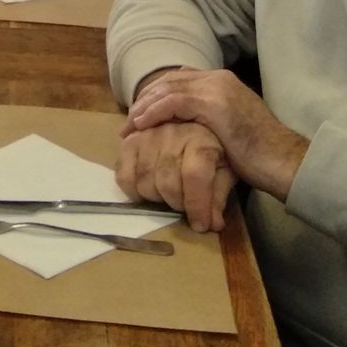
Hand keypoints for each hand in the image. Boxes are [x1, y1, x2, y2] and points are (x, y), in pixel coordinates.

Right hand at [116, 118, 234, 232]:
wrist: (190, 121)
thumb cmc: (211, 150)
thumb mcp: (224, 170)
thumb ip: (219, 196)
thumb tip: (213, 224)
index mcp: (201, 140)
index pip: (194, 176)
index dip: (197, 205)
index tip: (201, 226)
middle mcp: (172, 134)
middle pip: (167, 183)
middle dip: (177, 205)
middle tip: (184, 207)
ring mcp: (147, 135)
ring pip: (144, 182)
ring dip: (157, 199)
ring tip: (168, 197)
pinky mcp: (129, 142)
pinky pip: (123, 175)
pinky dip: (132, 191)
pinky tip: (147, 192)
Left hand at [124, 69, 308, 205]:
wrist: (284, 161)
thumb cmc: (260, 154)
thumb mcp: (228, 129)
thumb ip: (208, 120)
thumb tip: (185, 130)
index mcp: (223, 82)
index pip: (179, 78)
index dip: (157, 94)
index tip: (140, 114)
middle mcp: (219, 78)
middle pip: (170, 80)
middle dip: (146, 99)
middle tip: (129, 121)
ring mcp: (217, 88)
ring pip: (167, 88)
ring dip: (144, 107)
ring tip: (129, 126)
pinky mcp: (214, 104)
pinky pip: (173, 102)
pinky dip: (153, 112)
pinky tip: (141, 125)